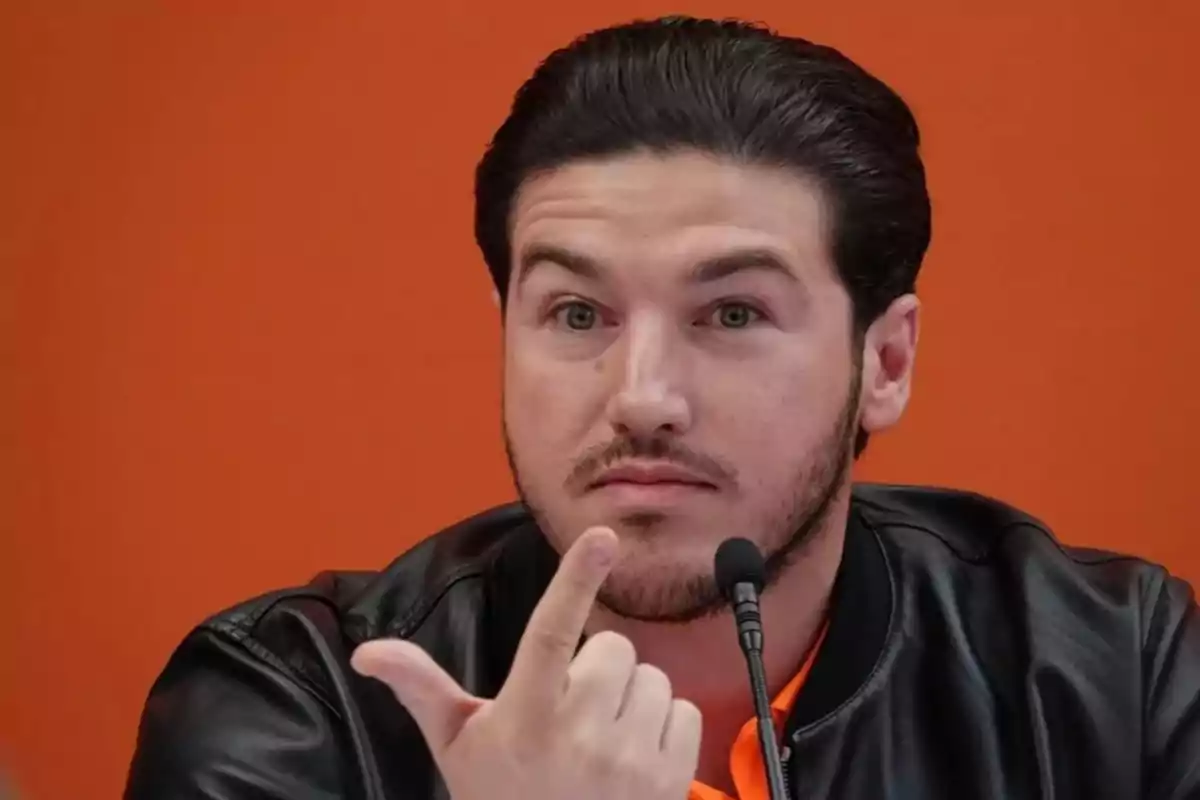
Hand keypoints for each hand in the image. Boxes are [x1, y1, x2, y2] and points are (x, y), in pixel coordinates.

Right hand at [351, 526, 701, 799]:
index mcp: (525, 717)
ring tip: (599, 737)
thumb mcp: (457, 746)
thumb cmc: (500, 797)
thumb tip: (368, 652)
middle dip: (596, 669)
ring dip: (630, 699)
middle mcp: (580, 736)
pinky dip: (662, 726)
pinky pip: (682, 711)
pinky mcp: (671, 780)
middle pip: (613, 650)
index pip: (550, 633)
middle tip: (572, 708)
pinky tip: (631, 756)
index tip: (602, 537)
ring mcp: (630, 761)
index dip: (574, 579)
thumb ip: (421, 688)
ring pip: (652, 679)